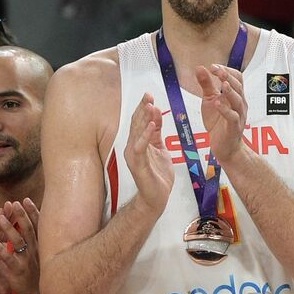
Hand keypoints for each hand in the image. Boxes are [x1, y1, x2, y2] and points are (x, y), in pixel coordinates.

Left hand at [0, 199, 41, 293]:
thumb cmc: (37, 271)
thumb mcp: (40, 254)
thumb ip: (37, 240)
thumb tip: (37, 223)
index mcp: (40, 245)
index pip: (37, 226)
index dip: (32, 212)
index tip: (25, 200)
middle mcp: (35, 251)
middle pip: (28, 230)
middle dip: (21, 216)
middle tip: (13, 203)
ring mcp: (26, 260)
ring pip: (18, 242)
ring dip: (8, 229)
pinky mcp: (17, 271)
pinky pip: (8, 258)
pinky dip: (0, 249)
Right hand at [125, 94, 174, 213]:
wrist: (156, 197)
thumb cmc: (158, 175)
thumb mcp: (160, 149)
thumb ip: (157, 133)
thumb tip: (157, 114)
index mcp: (138, 142)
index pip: (139, 121)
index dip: (143, 108)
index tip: (149, 95)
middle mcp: (132, 147)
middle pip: (136, 124)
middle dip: (142, 109)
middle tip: (148, 96)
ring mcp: (133, 156)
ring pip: (136, 133)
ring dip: (144, 118)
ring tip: (150, 106)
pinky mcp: (137, 164)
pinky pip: (140, 147)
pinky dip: (145, 136)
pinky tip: (152, 126)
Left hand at [196, 65, 247, 166]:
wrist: (225, 147)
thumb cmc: (218, 123)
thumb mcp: (210, 100)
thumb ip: (206, 85)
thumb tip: (200, 67)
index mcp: (235, 95)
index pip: (237, 78)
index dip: (226, 70)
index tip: (212, 66)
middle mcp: (240, 104)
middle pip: (239, 86)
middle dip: (228, 76)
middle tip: (217, 70)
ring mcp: (238, 116)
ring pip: (238, 100)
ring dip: (230, 91)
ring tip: (222, 83)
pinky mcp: (234, 128)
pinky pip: (232, 117)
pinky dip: (225, 109)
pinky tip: (217, 103)